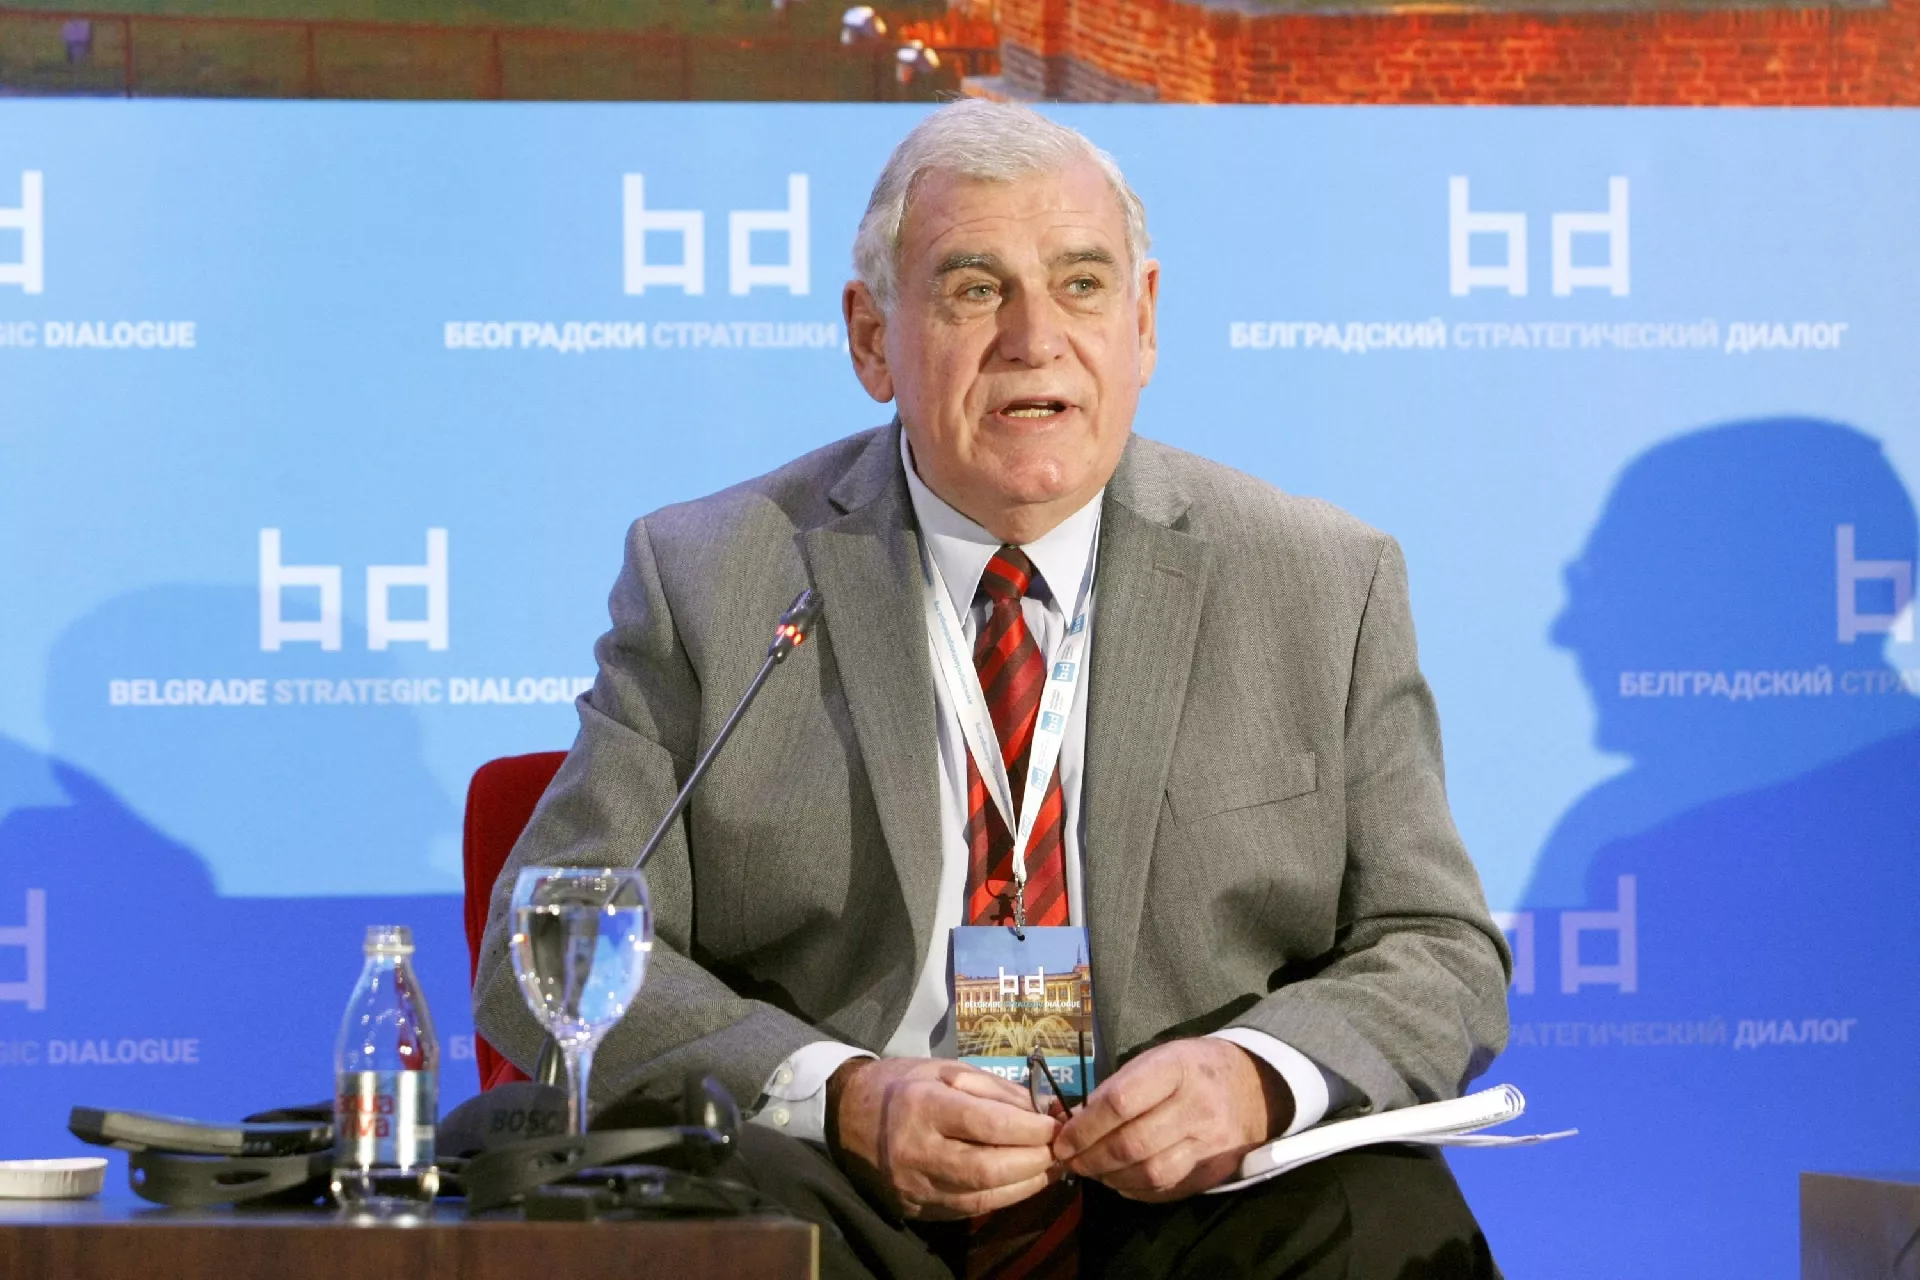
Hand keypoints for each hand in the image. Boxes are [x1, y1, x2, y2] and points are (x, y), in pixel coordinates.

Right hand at [828, 1056, 1063, 1219]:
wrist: (845, 1117)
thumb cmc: (900, 1084)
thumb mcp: (944, 1068)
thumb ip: (995, 1089)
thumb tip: (1044, 1109)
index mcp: (923, 1106)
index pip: (985, 1124)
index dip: (1028, 1129)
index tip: (1056, 1123)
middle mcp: (917, 1151)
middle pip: (987, 1168)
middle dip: (1033, 1161)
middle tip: (1061, 1149)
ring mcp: (916, 1186)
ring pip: (982, 1196)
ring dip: (1026, 1185)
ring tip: (1051, 1167)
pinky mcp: (918, 1208)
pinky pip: (970, 1208)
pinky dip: (1003, 1196)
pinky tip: (1023, 1182)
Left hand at [1052, 1038, 1291, 1201]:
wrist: (1256, 1087)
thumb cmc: (1194, 1068)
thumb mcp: (1159, 1058)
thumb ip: (1119, 1088)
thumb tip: (1076, 1123)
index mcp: (1176, 1068)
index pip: (1120, 1102)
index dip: (1085, 1127)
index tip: (1063, 1140)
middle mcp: (1197, 1106)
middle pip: (1132, 1144)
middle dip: (1092, 1158)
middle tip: (1071, 1161)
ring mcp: (1210, 1143)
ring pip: (1149, 1172)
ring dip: (1111, 1178)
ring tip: (1093, 1171)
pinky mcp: (1215, 1170)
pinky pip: (1168, 1189)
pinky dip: (1136, 1190)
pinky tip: (1121, 1181)